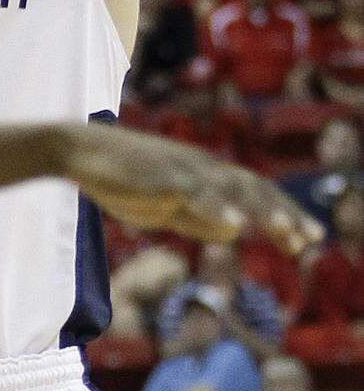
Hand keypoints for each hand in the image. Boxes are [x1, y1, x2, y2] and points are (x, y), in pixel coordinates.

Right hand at [63, 122, 323, 255]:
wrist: (79, 151)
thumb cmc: (119, 179)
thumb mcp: (164, 206)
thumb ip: (198, 218)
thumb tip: (236, 228)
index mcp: (201, 173)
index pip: (251, 191)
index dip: (281, 213)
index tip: (307, 239)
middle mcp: (198, 165)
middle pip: (251, 187)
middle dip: (284, 213)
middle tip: (313, 239)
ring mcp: (180, 167)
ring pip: (230, 187)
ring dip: (261, 210)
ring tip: (287, 232)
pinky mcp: (159, 173)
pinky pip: (194, 190)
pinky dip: (216, 205)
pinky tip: (234, 222)